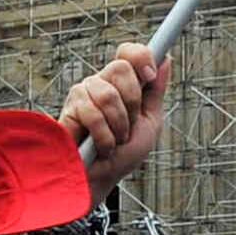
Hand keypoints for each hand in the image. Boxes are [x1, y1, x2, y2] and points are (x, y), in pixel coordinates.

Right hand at [57, 44, 167, 203]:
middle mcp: (100, 84)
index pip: (128, 53)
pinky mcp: (69, 110)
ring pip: (108, 94)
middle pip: (120, 67)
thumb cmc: (123, 156)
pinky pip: (93, 114)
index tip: (150, 74)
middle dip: (132, 102)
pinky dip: (105, 138)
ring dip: (119, 126)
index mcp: (121, 84)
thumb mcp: (150, 122)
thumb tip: (166, 60)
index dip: (140, 56)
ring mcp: (83, 94)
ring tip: (114, 140)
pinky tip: (101, 147)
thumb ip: (155, 92)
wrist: (102, 181)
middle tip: (129, 125)